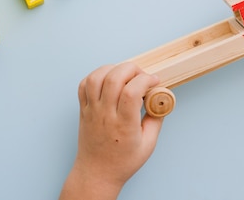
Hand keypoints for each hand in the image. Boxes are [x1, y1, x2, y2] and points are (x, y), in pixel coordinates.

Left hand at [59, 63, 163, 199]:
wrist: (96, 173)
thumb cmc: (122, 162)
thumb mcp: (148, 145)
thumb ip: (156, 119)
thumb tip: (160, 99)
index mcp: (123, 125)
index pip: (132, 92)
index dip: (146, 80)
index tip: (154, 82)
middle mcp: (105, 115)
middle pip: (113, 78)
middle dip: (131, 69)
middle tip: (140, 76)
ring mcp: (92, 111)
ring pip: (95, 78)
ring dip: (112, 69)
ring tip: (124, 75)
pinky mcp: (83, 110)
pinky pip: (83, 85)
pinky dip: (96, 76)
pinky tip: (108, 80)